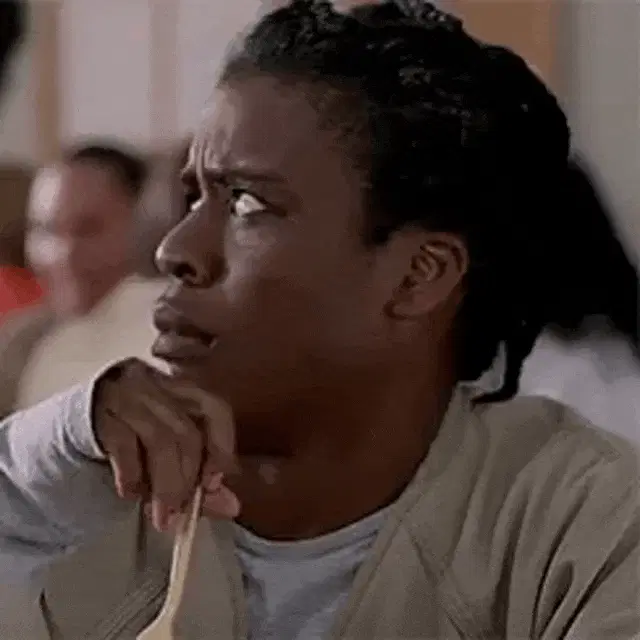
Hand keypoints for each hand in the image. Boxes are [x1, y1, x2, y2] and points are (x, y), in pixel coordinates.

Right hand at [93, 358, 239, 530]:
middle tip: (181, 515)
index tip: (215, 483)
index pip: (215, 408)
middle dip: (188, 479)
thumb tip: (232, 506)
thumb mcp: (168, 457)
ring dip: (164, 486)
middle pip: (187, 430)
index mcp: (181, 387)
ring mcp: (126, 393)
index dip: (222, 446)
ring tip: (160, 516)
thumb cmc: (132, 441)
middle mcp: (156, 383)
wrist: (71, 431)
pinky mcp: (97, 411)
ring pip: (160, 440)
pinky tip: (130, 495)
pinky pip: (124, 446)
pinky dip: (132, 478)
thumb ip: (200, 480)